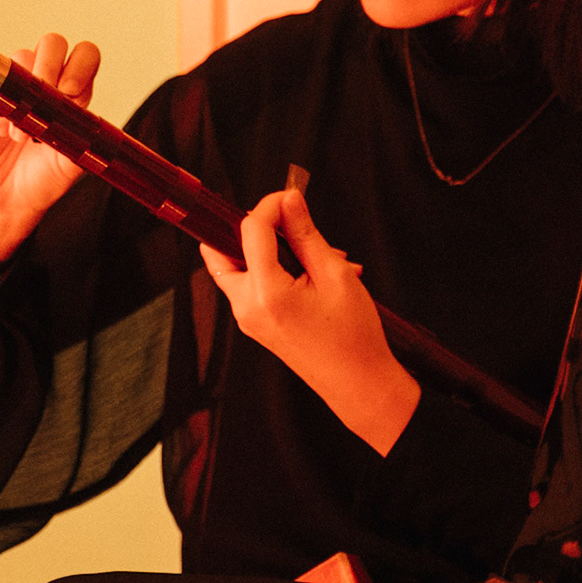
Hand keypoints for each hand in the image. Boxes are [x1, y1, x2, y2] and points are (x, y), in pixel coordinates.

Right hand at [0, 34, 100, 263]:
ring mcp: (15, 85)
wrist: (6, 198)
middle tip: (47, 98)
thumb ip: (83, 139)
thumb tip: (86, 120)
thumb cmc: (43, 178)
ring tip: (22, 134)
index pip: (85, 57)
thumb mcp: (72, 163)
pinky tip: (3, 133)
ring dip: (24, 94)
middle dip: (50, 65)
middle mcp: (46, 83)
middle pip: (53, 43)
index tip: (71, 93)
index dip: (81, 65)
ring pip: (22, 55)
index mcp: (74, 94)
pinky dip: (0, 109)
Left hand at [200, 189, 419, 454]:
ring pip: (236, 267)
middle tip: (287, 223)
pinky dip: (273, 270)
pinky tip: (314, 273)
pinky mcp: (256, 325)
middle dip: (253, 228)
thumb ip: (306, 234)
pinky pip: (251, 285)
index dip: (270, 205)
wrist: (360, 385)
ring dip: (268, 249)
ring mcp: (248, 319)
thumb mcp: (335, 274)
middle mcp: (247, 308)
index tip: (291, 197)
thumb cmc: (354, 336)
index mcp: (266, 294)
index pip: (250, 230)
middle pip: (221, 250)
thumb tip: (289, 200)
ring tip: (319, 255)